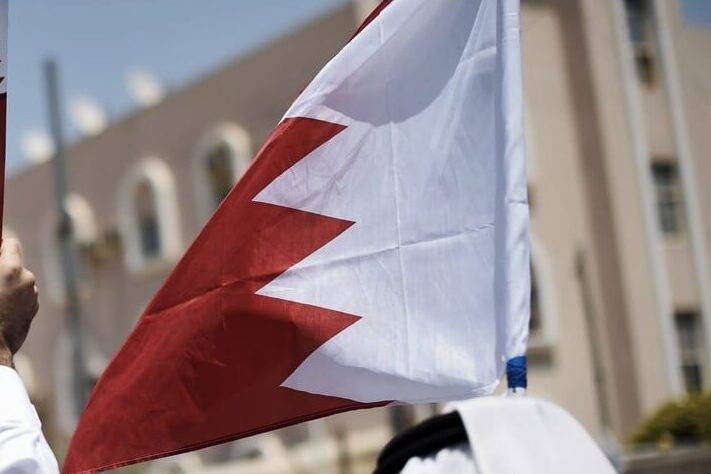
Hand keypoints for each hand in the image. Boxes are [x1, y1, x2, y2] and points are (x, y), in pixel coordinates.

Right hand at [0, 238, 38, 367]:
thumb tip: (0, 250)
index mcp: (11, 270)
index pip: (10, 244)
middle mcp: (27, 280)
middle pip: (13, 265)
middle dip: (0, 269)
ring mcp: (32, 297)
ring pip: (17, 282)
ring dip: (5, 285)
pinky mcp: (32, 311)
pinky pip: (20, 298)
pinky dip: (10, 299)